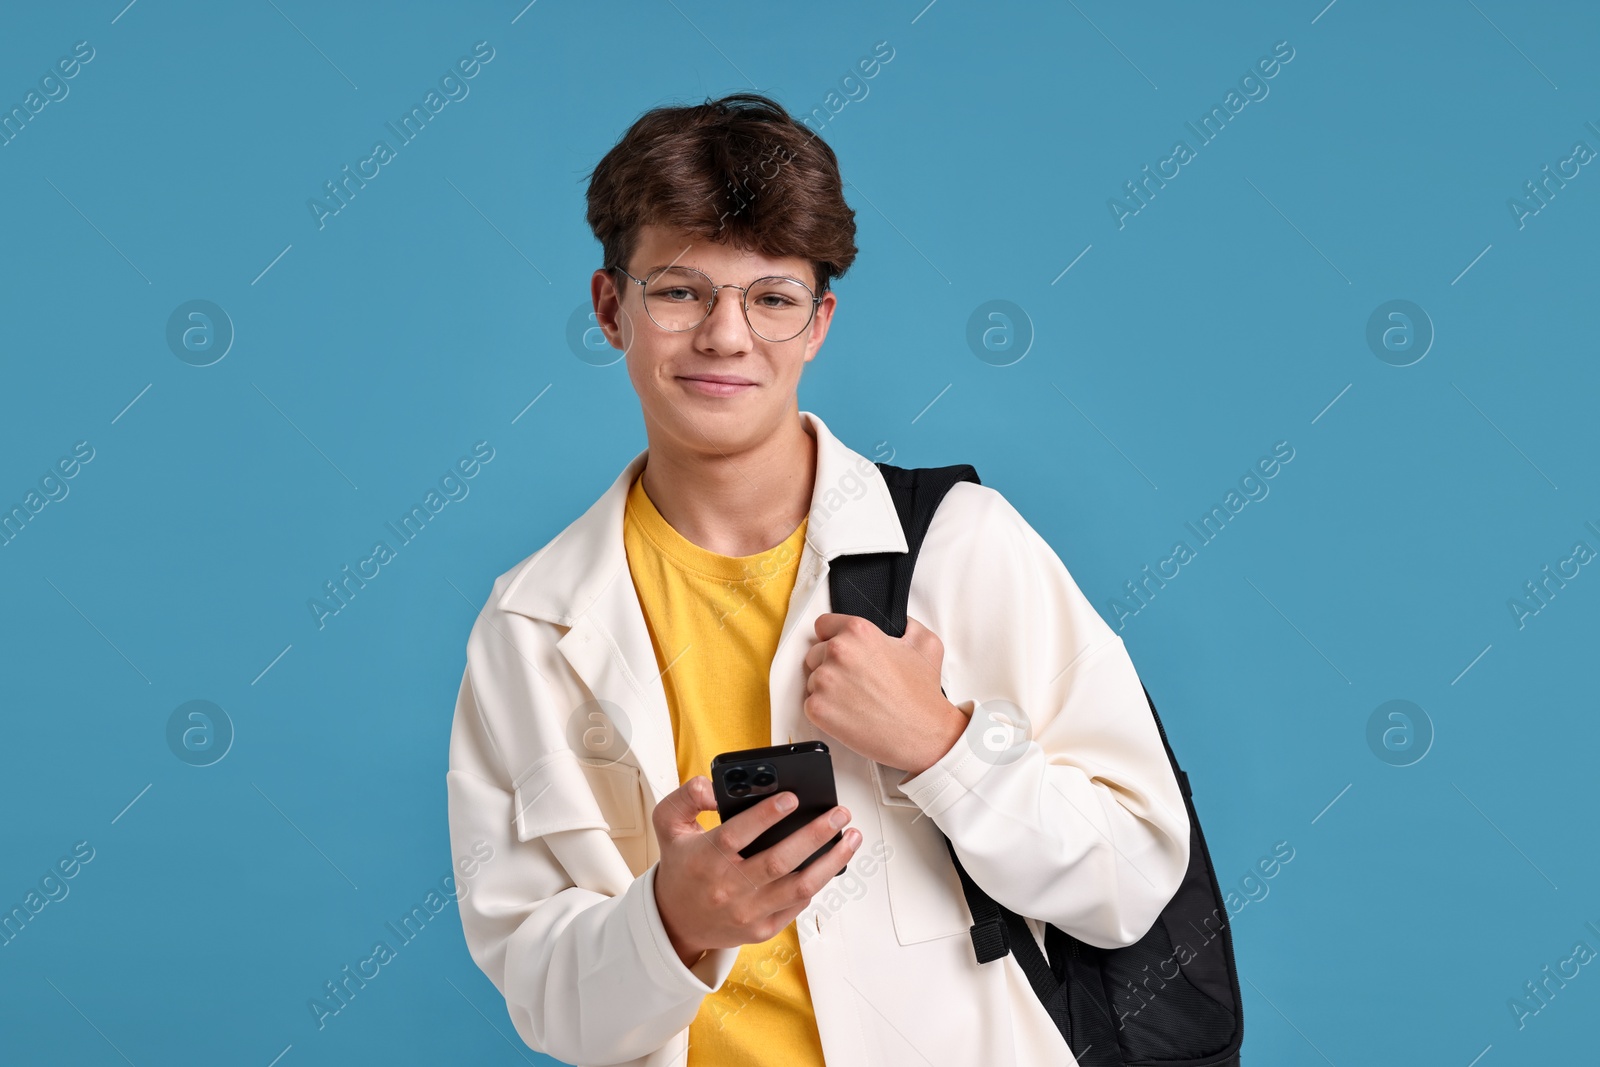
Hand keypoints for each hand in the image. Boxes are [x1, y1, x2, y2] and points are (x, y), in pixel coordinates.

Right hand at [651, 776, 860, 967]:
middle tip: (840, 814)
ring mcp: (748, 913)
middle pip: (779, 861)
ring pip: (799, 887)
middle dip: (815, 835)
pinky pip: (798, 905)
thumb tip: (712, 786)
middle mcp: (728, 888)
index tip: (792, 798)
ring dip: (831, 861)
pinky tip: (832, 861)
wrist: (676, 922)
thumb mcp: (668, 825)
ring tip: (852, 837)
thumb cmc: (681, 866)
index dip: (766, 816)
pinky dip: (819, 882)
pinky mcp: (762, 929)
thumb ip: (686, 797)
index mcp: (705, 859)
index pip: (737, 836)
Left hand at [802, 613, 967, 774]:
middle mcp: (838, 651)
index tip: (843, 652)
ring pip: (812, 679)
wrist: (922, 735)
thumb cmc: (921, 695)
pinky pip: (810, 704)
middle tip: (856, 681)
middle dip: (831, 665)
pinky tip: (849, 713)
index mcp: (859, 632)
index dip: (834, 638)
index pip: (824, 625)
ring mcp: (825, 680)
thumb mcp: (926, 645)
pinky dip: (826, 710)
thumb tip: (901, 622)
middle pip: (815, 652)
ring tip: (856, 699)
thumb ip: (908, 625)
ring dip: (828, 689)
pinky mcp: (817, 708)